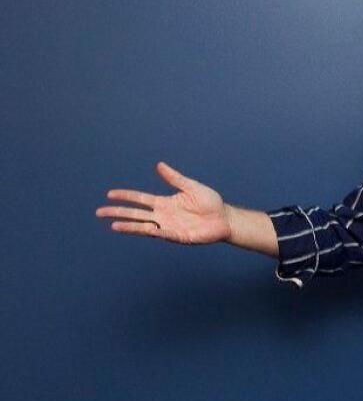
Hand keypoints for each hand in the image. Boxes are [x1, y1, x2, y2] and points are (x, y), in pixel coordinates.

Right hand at [96, 161, 231, 244]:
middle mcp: (163, 215)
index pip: (140, 199)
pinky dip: (149, 232)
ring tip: (113, 225)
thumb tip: (159, 165)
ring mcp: (168, 226)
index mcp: (165, 202)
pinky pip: (160, 233)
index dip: (126, 196)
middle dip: (118, 212)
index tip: (110, 194)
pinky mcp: (177, 236)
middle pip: (136, 213)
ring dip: (128, 226)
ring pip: (143, 226)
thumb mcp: (191, 187)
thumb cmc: (210, 203)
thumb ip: (174, 178)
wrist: (224, 218)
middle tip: (99, 212)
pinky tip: (140, 229)